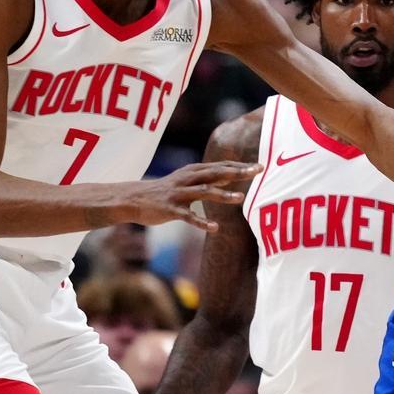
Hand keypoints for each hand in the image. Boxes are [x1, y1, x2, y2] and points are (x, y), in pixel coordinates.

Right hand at [130, 162, 261, 229]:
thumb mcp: (187, 180)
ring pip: (204, 192)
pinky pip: (188, 216)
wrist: (134, 199)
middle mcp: (187, 179)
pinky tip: (215, 228)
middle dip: (237, 172)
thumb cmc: (165, 191)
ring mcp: (179, 194)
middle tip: (256, 172)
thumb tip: (232, 175)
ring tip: (240, 198)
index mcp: (193, 171)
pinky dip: (202, 222)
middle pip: (216, 173)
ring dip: (222, 195)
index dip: (240, 165)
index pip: (221, 166)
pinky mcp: (171, 209)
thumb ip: (208, 178)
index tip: (260, 166)